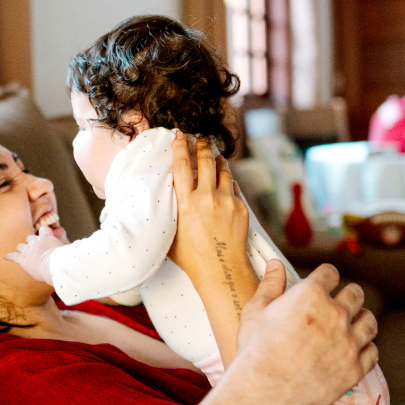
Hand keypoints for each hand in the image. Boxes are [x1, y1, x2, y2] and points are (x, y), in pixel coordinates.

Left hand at [4, 226, 65, 284]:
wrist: (53, 265)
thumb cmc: (63, 259)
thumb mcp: (68, 249)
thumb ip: (71, 245)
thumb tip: (82, 244)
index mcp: (47, 237)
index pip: (44, 230)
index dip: (44, 233)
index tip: (45, 235)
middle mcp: (35, 241)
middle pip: (30, 237)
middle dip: (31, 242)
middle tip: (34, 248)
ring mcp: (27, 249)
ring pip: (20, 245)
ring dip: (22, 249)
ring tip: (22, 253)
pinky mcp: (22, 258)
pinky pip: (13, 256)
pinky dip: (9, 256)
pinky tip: (5, 257)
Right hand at [167, 133, 250, 281]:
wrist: (221, 270)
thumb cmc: (191, 257)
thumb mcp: (170, 232)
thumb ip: (169, 211)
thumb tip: (163, 199)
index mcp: (186, 203)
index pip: (181, 166)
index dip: (179, 147)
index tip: (179, 135)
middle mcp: (207, 198)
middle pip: (205, 161)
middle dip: (202, 145)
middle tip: (200, 137)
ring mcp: (226, 201)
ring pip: (223, 170)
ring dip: (218, 160)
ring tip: (214, 155)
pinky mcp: (240, 208)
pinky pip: (233, 187)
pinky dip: (227, 181)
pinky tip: (224, 181)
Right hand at [236, 260, 378, 404]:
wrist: (267, 389)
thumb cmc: (256, 349)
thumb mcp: (255, 311)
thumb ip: (269, 285)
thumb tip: (275, 265)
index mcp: (310, 295)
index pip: (329, 274)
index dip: (325, 276)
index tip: (323, 282)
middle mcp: (336, 314)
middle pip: (355, 294)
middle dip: (348, 294)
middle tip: (340, 302)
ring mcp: (349, 342)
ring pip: (369, 322)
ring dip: (361, 319)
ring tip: (352, 323)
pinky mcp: (355, 367)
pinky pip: (372, 351)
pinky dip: (365, 348)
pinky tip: (354, 348)